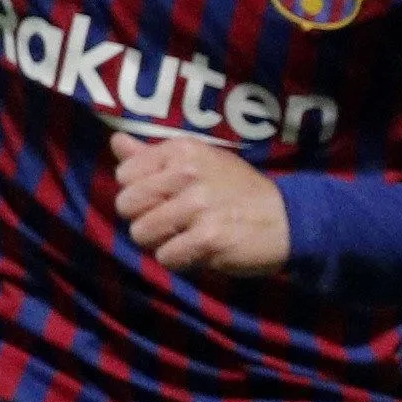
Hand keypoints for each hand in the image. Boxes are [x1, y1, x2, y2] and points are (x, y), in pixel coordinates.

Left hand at [110, 132, 290, 275]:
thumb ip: (153, 155)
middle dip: (145, 218)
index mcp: (183, 150)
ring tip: (186, 235)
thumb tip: (115, 142)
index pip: (125, 174)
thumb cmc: (237, 190)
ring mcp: (199, 206)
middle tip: (173, 220)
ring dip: (160, 242)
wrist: (286, 219)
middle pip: (127, 205)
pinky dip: (179, 260)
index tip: (165, 195)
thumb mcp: (199, 161)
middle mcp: (189, 173)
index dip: (139, 191)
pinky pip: (165, 257)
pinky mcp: (208, 238)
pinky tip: (198, 250)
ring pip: (141, 233)